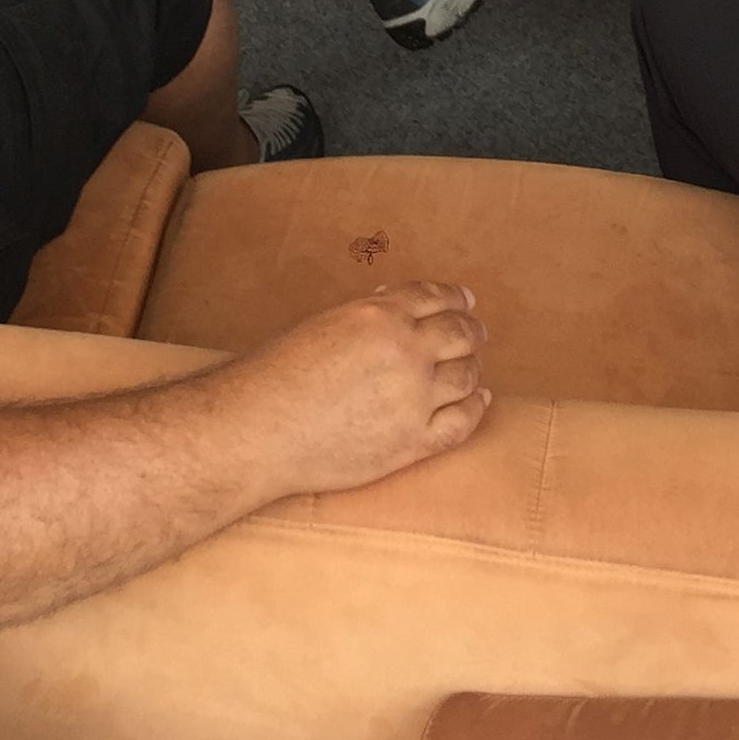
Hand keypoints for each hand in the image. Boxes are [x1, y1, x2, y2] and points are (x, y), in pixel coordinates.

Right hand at [233, 282, 491, 497]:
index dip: (455, 297)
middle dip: (472, 330)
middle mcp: (406, 351)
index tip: (465, 300)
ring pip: (466, 376)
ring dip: (473, 367)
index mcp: (381, 314)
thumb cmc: (278, 373)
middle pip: (461, 334)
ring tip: (473, 367)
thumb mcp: (324, 323)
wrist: (259, 430)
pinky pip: (462, 423)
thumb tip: (393, 306)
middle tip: (477, 332)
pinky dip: (476, 408)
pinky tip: (479, 401)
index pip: (434, 297)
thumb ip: (367, 316)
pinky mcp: (413, 442)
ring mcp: (414, 399)